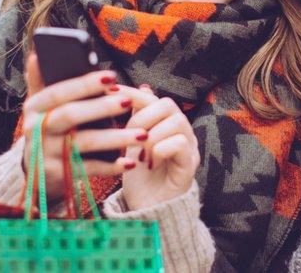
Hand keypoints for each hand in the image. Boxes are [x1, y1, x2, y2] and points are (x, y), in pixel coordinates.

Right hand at [22, 54, 145, 201]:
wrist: (37, 173)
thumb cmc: (47, 129)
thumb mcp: (40, 107)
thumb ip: (40, 82)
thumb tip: (37, 54)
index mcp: (33, 107)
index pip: (58, 92)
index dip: (84, 84)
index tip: (112, 77)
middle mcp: (35, 130)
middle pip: (70, 116)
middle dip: (101, 107)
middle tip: (128, 102)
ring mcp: (45, 155)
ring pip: (83, 143)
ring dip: (115, 138)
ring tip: (142, 135)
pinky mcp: (57, 176)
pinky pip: (87, 169)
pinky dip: (110, 166)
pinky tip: (129, 162)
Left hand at [119, 85, 199, 210]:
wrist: (147, 211)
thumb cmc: (139, 177)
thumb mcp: (129, 144)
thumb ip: (131, 119)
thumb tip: (126, 88)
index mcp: (165, 123)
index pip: (152, 98)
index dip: (132, 93)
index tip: (110, 91)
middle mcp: (181, 131)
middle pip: (167, 104)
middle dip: (143, 117)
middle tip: (129, 136)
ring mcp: (188, 146)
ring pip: (176, 121)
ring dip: (151, 136)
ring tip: (140, 154)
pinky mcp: (190, 164)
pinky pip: (179, 143)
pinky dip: (160, 150)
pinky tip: (149, 163)